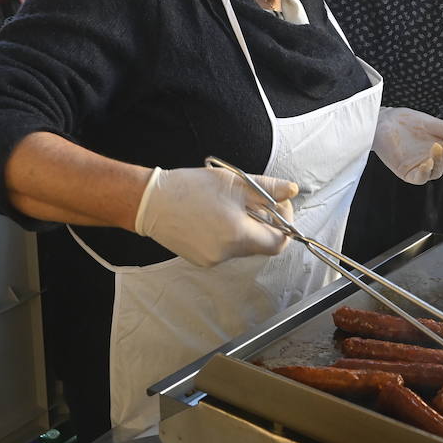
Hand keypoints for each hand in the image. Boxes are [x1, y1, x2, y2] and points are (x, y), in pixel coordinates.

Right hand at [134, 167, 298, 266]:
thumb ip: (267, 189)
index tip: (277, 205)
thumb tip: (291, 190)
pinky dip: (227, 234)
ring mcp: (213, 260)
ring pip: (243, 246)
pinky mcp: (201, 260)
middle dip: (262, 222)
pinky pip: (225, 249)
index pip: (278, 242)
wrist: (151, 201)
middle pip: (260, 244)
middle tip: (251, 200)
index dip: (284, 224)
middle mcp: (227, 254)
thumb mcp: (234, 182)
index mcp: (238, 235)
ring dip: (244, 227)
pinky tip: (212, 217)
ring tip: (227, 205)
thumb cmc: (190, 188)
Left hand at [372, 107, 442, 185]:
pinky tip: (427, 163)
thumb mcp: (433, 124)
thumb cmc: (408, 122)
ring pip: (437, 172)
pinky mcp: (407, 172)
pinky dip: (425, 173)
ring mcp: (420, 167)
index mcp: (442, 148)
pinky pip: (419, 178)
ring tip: (436, 147)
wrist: (384, 120)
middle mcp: (433, 160)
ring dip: (440, 162)